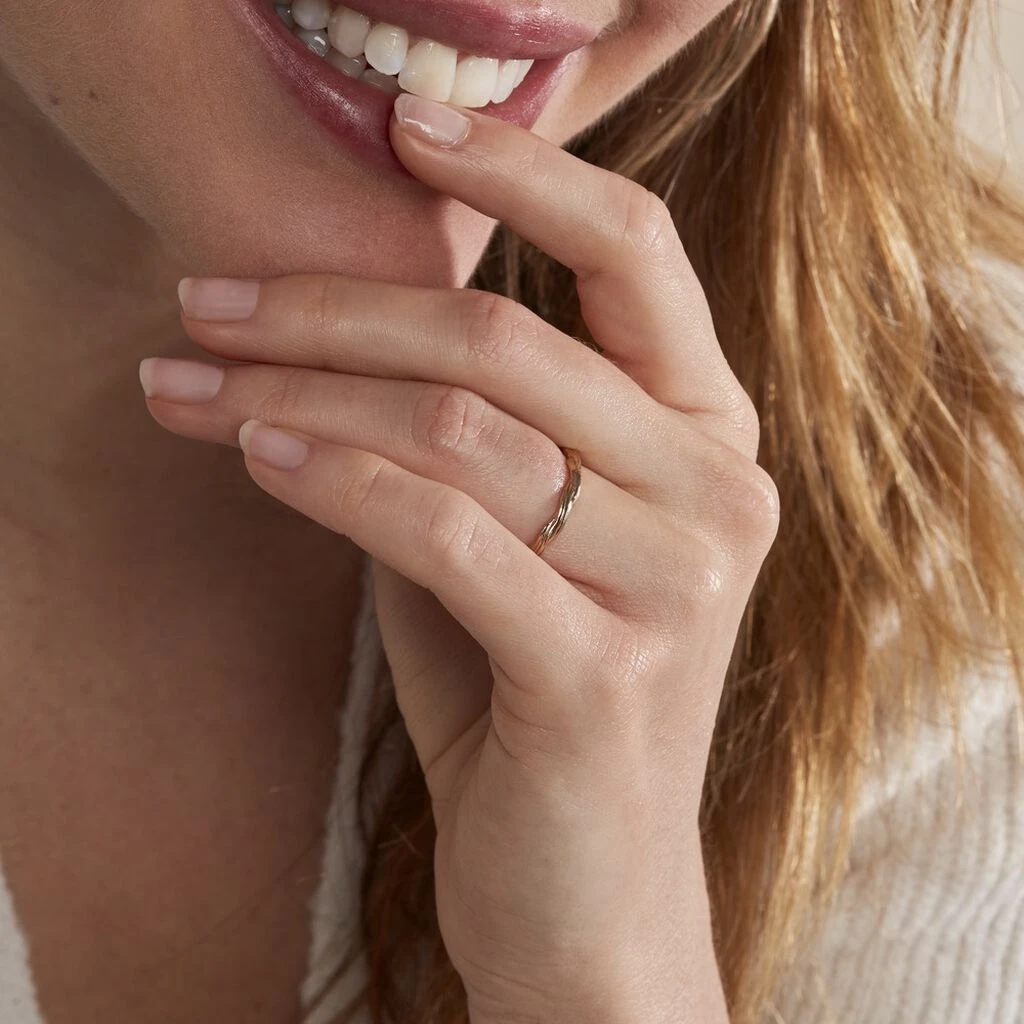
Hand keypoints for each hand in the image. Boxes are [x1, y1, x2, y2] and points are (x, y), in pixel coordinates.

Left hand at [140, 94, 777, 1023]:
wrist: (589, 889)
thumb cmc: (538, 695)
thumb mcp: (518, 534)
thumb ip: (468, 429)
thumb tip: (331, 331)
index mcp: (711, 433)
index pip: (636, 250)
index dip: (522, 172)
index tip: (409, 131)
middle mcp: (720, 491)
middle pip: (505, 339)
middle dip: (328, 309)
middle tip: (202, 301)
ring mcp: (678, 583)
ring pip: (459, 429)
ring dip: (297, 396)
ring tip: (188, 385)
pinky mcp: (603, 675)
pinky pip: (446, 532)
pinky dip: (334, 481)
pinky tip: (252, 455)